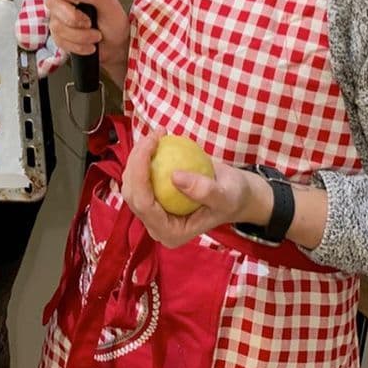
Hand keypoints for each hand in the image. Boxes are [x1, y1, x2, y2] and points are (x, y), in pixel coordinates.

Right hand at [46, 0, 129, 86]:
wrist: (116, 45)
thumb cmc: (113, 21)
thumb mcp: (109, 3)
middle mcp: (63, 0)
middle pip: (52, 2)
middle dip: (73, 17)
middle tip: (89, 21)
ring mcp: (58, 18)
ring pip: (56, 25)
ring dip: (80, 35)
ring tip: (96, 35)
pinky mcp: (58, 36)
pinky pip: (60, 41)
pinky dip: (79, 46)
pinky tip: (89, 44)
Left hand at [120, 131, 273, 248]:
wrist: (235, 193)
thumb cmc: (233, 198)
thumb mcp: (226, 196)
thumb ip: (205, 191)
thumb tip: (175, 177)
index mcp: (169, 232)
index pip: (144, 205)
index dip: (140, 174)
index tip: (150, 146)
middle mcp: (156, 224)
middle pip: (132, 193)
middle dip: (135, 161)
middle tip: (154, 137)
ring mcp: (153, 211)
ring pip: (132, 182)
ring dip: (138, 155)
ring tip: (156, 135)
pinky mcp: (153, 196)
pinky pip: (142, 175)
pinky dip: (146, 155)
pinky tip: (158, 137)